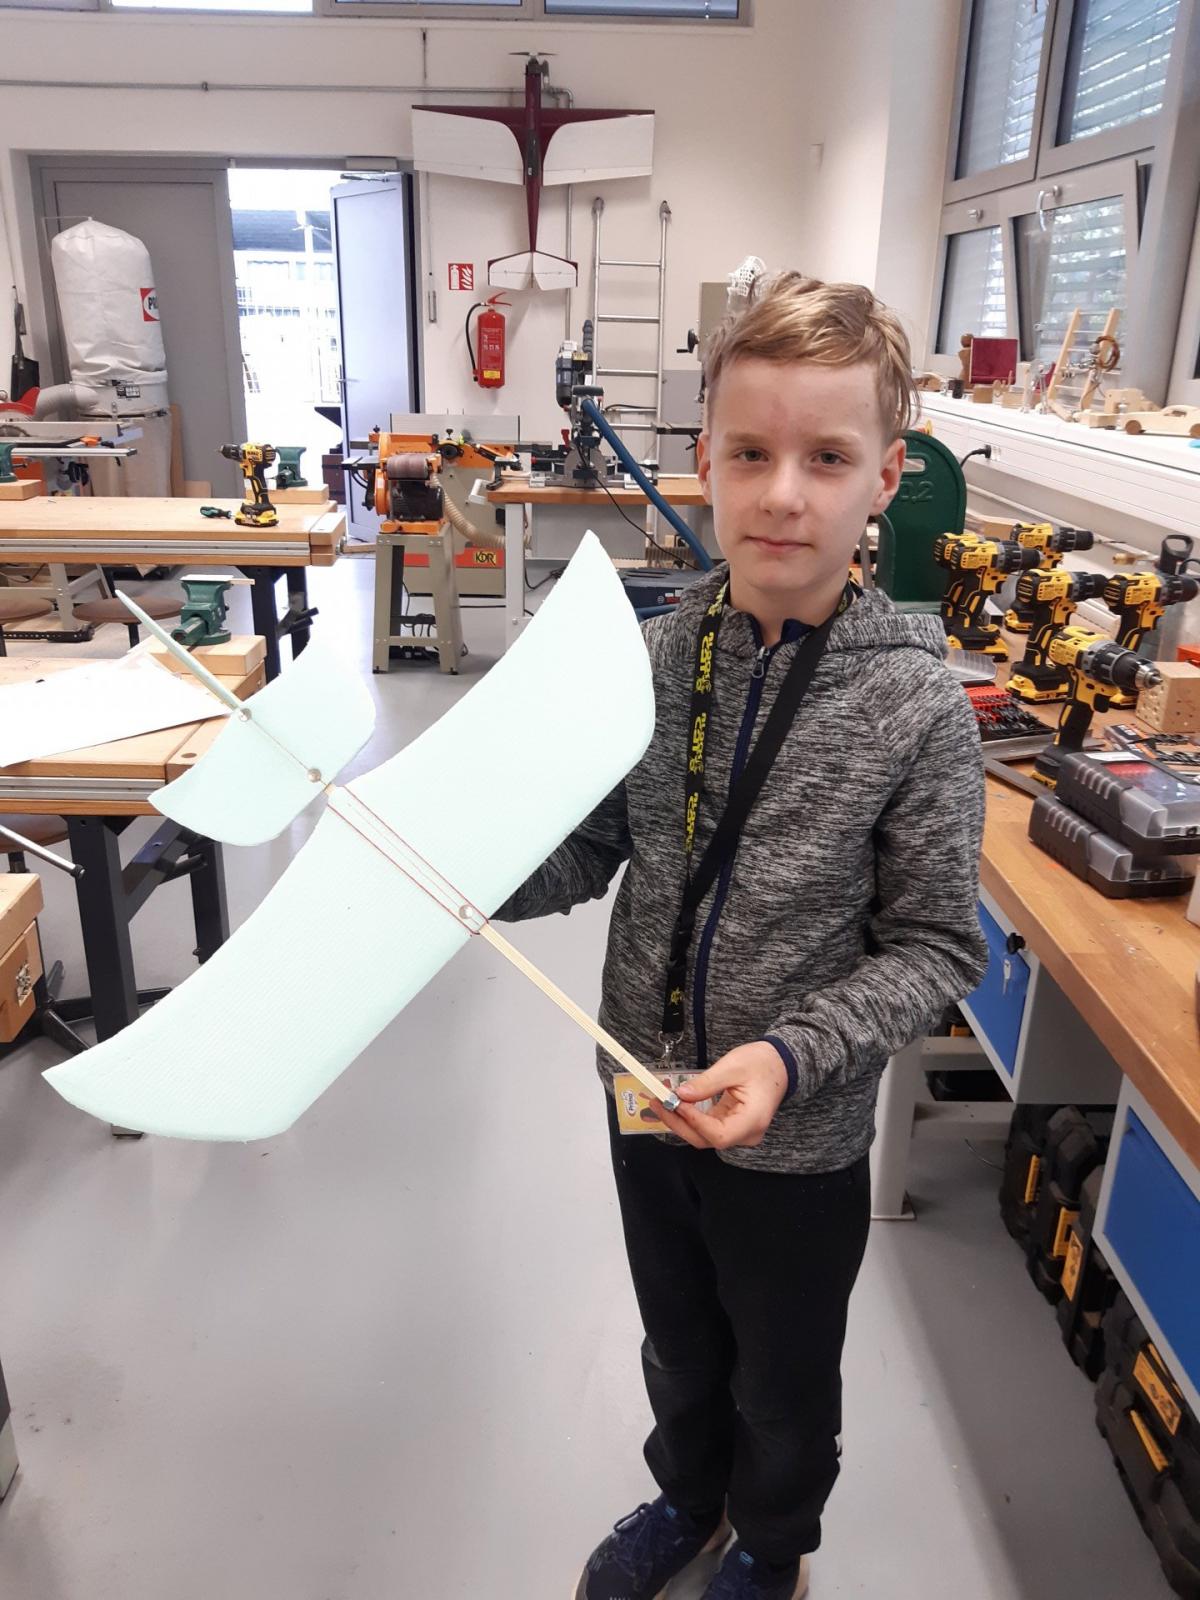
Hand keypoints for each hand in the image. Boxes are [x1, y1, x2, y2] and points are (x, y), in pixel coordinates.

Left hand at [649, 1041, 788, 1150]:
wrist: (780, 1064)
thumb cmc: (762, 1063)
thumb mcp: (733, 1067)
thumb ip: (706, 1083)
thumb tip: (680, 1095)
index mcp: (753, 1121)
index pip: (719, 1134)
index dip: (694, 1122)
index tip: (675, 1103)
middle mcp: (747, 1133)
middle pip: (707, 1139)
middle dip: (679, 1123)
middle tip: (657, 1103)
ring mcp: (739, 1133)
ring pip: (705, 1136)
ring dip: (681, 1122)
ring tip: (660, 1103)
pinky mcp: (732, 1126)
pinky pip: (708, 1129)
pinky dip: (690, 1118)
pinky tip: (674, 1106)